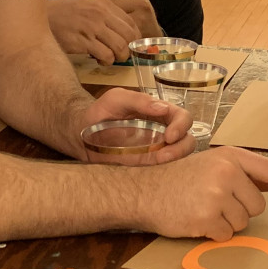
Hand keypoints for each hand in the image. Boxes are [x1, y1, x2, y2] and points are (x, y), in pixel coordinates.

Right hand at [46, 0, 139, 64]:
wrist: (42, 18)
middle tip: (122, 54)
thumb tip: (125, 29)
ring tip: (110, 58)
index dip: (135, 37)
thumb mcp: (88, 4)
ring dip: (118, 57)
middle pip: (129, 35)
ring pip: (120, 47)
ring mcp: (91, 27)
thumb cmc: (66, 13)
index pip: (130, 22)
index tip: (131, 45)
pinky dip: (106, 61)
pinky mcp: (82, 41)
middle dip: (129, 48)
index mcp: (104, 3)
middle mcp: (100, 14)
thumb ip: (106, 13)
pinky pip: (106, 55)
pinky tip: (98, 60)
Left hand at [77, 88, 194, 163]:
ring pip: (179, 155)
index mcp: (158, 113)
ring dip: (176, 158)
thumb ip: (138, 100)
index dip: (181, 125)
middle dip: (182, 145)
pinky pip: (163, 169)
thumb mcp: (117, 98)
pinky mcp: (145, 165)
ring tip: (161, 160)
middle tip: (166, 151)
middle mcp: (161, 131)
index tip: (170, 135)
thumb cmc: (100, 111)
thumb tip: (163, 108)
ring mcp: (154, 150)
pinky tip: (155, 170)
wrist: (80, 133)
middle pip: (187, 138)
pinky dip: (165, 170)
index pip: (181, 117)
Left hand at [93, 0, 161, 38]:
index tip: (92, 1)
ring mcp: (142, 17)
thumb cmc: (135, 20)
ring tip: (96, 24)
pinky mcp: (138, 31)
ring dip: (102, 21)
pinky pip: (117, 29)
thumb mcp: (128, 3)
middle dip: (99, 8)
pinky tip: (103, 34)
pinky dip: (108, 31)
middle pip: (112, 2)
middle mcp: (142, 3)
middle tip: (91, 15)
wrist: (152, 43)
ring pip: (113, 16)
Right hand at [135, 147, 267, 240]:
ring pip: (242, 223)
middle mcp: (226, 172)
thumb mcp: (212, 164)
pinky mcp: (206, 217)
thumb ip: (242, 173)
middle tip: (215, 202)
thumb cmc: (180, 179)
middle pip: (257, 206)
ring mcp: (216, 195)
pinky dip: (213, 233)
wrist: (144, 191)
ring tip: (203, 208)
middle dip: (240, 210)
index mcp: (230, 156)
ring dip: (225, 223)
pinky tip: (195, 219)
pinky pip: (225, 235)